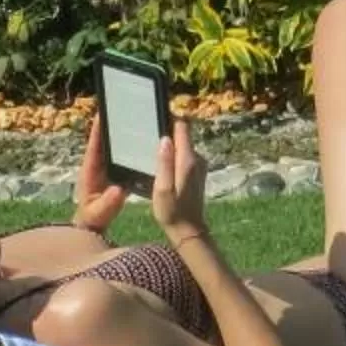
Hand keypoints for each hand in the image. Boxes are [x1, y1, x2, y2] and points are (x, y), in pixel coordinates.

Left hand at [72, 114, 127, 234]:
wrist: (93, 225)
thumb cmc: (93, 219)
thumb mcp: (98, 213)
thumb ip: (107, 203)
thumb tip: (119, 190)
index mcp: (90, 171)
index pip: (94, 147)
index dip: (97, 131)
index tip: (102, 113)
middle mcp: (98, 166)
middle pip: (105, 141)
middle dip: (112, 125)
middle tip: (121, 108)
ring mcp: (107, 169)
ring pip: (114, 148)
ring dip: (123, 135)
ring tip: (136, 119)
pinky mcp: (115, 173)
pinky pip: (123, 157)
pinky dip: (131, 149)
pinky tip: (144, 142)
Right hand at [149, 118, 208, 242]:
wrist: (188, 230)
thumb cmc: (172, 211)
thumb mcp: (163, 188)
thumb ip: (164, 163)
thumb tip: (165, 138)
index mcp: (188, 160)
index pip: (182, 127)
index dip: (169, 118)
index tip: (153, 115)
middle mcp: (198, 159)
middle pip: (182, 133)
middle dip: (167, 130)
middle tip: (146, 131)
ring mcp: (199, 165)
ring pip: (183, 144)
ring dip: (169, 143)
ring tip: (149, 146)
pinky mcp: (196, 172)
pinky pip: (183, 155)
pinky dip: (173, 154)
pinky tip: (159, 162)